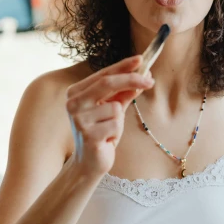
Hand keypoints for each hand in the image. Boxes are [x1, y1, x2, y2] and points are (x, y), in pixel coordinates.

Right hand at [66, 54, 153, 178]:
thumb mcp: (114, 109)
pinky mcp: (88, 134)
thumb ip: (125, 92)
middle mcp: (73, 103)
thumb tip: (144, 75)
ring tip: (109, 131)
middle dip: (131, 80)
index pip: (103, 74)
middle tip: (150, 81)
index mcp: (76, 92)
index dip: (123, 66)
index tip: (141, 59)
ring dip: (119, 121)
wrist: (88, 164)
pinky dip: (116, 133)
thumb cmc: (101, 133)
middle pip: (107, 83)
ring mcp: (79, 119)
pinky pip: (116, 125)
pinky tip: (106, 141)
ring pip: (115, 108)